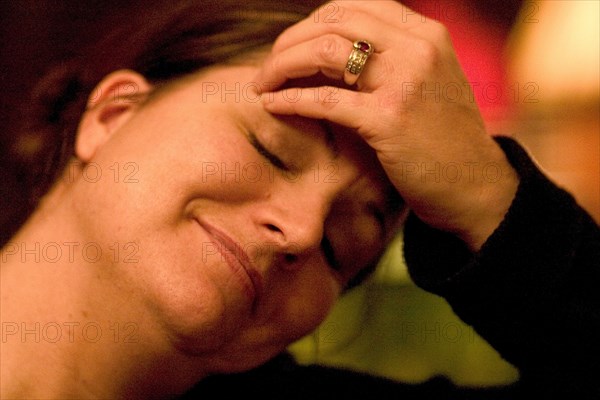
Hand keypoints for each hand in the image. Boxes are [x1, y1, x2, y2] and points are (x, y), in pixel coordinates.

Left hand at [255, 0, 517, 249]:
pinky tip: (272, 105)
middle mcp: (417, 47)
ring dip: (282, 66)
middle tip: (268, 68)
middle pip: (333, 21)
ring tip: (263, 85)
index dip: (311, 24)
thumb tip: (332, 49)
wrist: (476, 186)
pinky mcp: (389, 117)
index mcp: (425, 33)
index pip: (352, 7)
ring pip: (324, 51)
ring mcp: (405, 80)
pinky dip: (291, 99)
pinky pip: (325, 99)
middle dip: (289, 42)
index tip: (290, 48)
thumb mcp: (428, 81)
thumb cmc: (444, 140)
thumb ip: (392, 58)